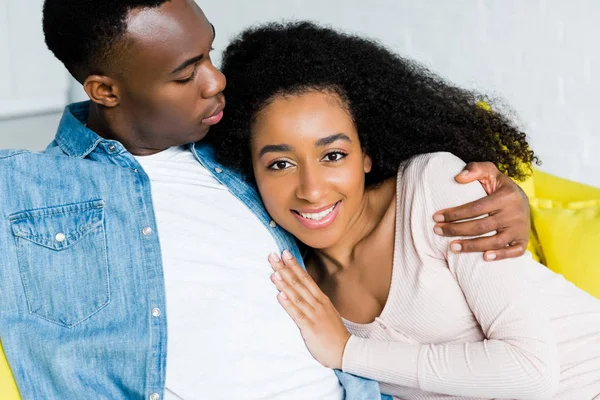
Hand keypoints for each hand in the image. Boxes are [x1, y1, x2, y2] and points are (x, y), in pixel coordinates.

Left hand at [268, 250, 350, 369]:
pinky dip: (288, 304)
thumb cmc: (334, 333)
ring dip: (284, 283)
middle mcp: (317, 303)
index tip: (285, 253)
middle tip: (273, 255)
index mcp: (321, 299)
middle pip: (299, 283)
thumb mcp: (325, 312)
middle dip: (285, 269)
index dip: (294, 265)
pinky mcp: (310, 327)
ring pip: (296, 295)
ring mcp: (314, 314)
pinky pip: (297, 314)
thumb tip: (300, 292)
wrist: (346, 351)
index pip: (305, 278)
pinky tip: (280, 295)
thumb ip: (314, 302)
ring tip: (274, 272)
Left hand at [432, 161, 529, 261]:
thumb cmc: (499, 186)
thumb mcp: (490, 172)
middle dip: (456, 230)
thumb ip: (475, 169)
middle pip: (482, 226)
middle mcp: (515, 213)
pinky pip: (515, 252)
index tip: (436, 217)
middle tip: (437, 231)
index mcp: (506, 196)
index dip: (454, 213)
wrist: (522, 199)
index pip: (475, 208)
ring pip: (495, 242)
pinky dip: (500, 255)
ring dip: (471, 246)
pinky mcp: (524, 240)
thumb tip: (458, 178)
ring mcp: (521, 228)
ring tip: (452, 247)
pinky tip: (484, 257)